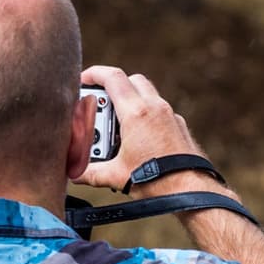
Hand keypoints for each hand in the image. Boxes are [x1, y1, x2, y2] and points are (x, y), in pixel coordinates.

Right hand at [72, 65, 222, 198]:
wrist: (190, 189)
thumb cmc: (156, 180)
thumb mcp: (115, 176)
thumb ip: (89, 172)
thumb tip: (74, 173)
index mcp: (137, 113)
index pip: (113, 77)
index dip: (94, 73)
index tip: (83, 79)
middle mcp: (155, 107)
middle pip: (131, 80)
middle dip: (112, 87)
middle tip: (97, 106)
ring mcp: (170, 114)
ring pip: (146, 93)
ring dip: (128, 101)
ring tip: (114, 129)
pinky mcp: (178, 125)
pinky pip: (158, 110)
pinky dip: (143, 114)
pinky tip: (135, 138)